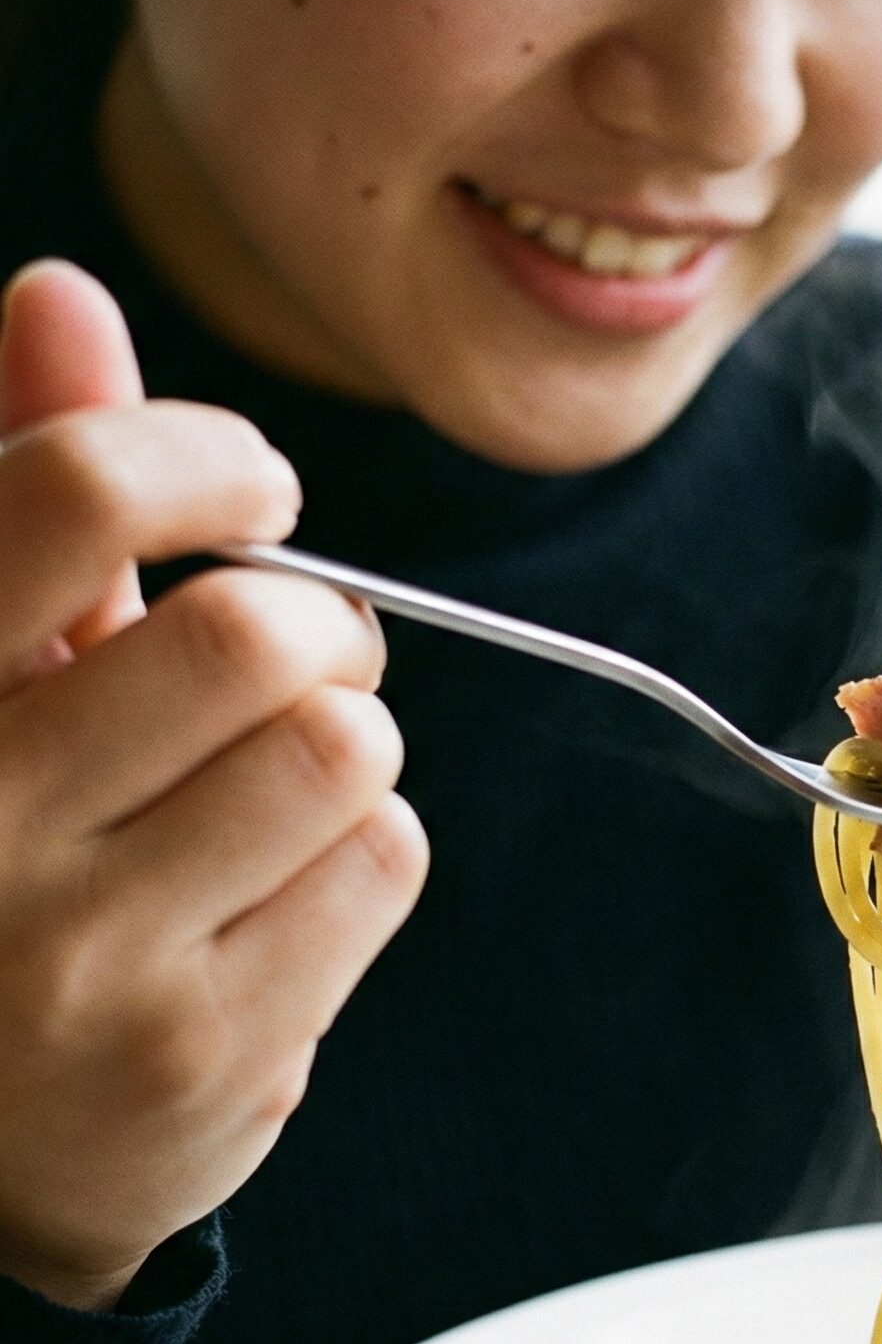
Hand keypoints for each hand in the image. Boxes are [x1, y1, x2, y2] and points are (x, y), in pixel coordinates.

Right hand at [0, 261, 428, 1309]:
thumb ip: (24, 494)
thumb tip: (64, 289)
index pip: (66, 497)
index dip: (199, 455)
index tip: (255, 485)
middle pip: (254, 633)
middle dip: (311, 630)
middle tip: (292, 666)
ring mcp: (88, 957)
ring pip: (344, 753)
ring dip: (346, 746)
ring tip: (276, 786)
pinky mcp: (207, 1053)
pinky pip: (384, 864)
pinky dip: (368, 847)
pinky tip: (284, 887)